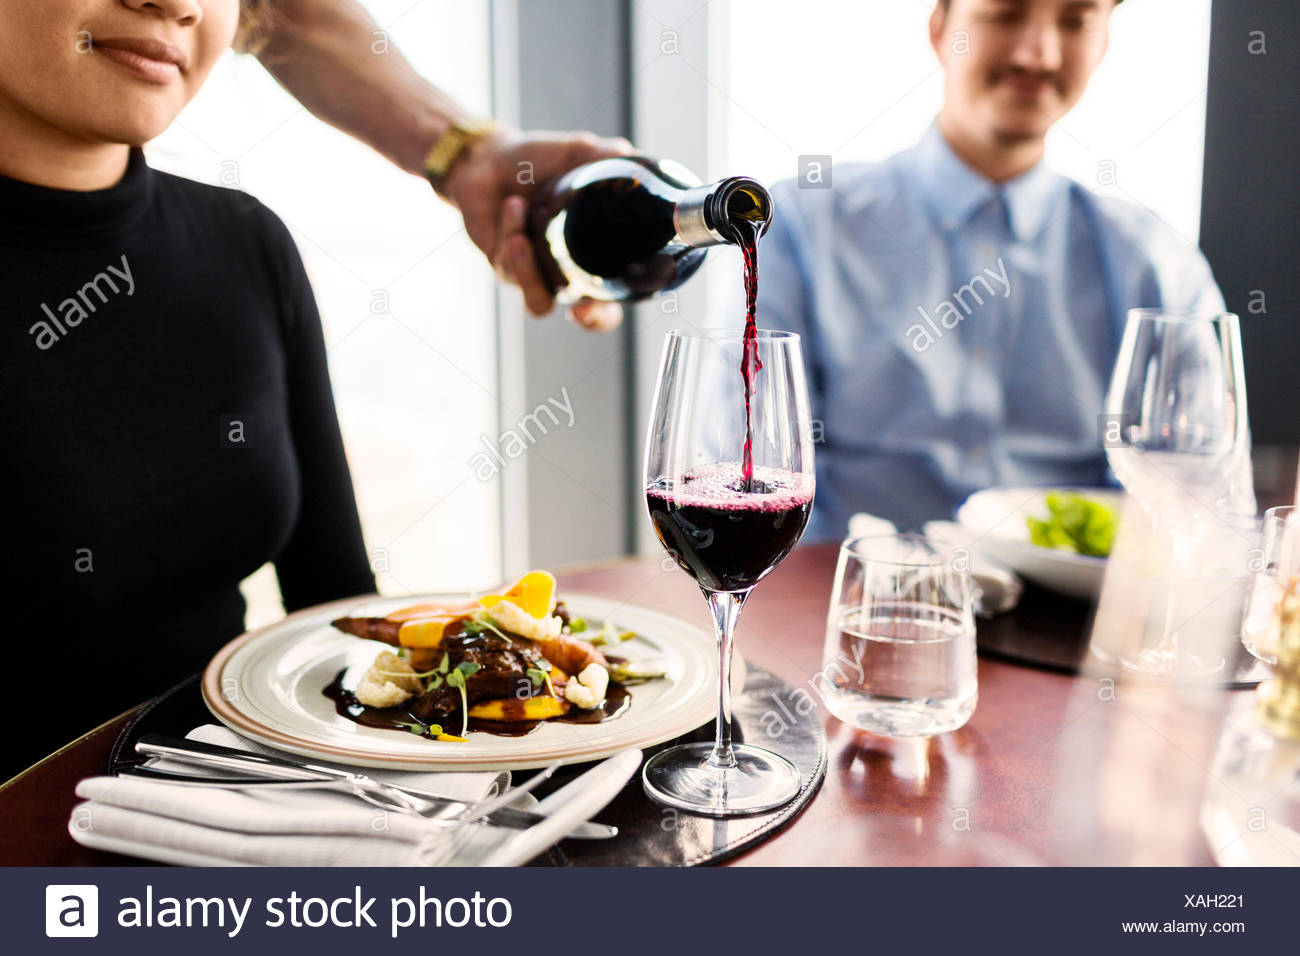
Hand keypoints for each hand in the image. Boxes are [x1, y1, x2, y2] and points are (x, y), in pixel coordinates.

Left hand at [440, 127, 633, 330]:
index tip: (615, 303)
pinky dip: (511, 233)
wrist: (487, 159)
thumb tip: (632, 156)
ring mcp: (536, 273)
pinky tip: (512, 207)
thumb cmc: (538, 162)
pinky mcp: (505, 267)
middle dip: (589, 317)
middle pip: (588, 316)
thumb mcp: (575, 153)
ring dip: (531, 267)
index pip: (616, 297)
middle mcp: (569, 271)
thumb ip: (605, 156)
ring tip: (521, 220)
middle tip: (583, 307)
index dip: (617, 311)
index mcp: (595, 252)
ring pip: (540, 299)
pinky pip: (510, 266)